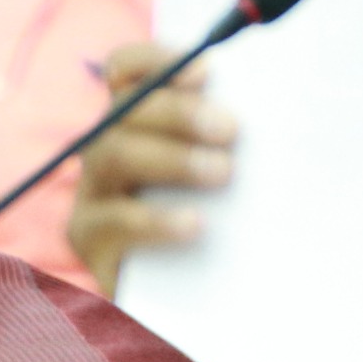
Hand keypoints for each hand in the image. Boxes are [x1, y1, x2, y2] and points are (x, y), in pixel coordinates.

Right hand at [59, 40, 232, 295]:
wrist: (192, 301)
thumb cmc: (217, 225)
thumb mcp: (224, 171)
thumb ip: (228, 136)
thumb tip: (272, 100)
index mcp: (136, 121)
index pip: (125, 70)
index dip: (156, 60)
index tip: (206, 71)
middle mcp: (106, 149)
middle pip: (122, 110)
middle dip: (178, 112)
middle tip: (231, 130)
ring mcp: (93, 194)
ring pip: (112, 156)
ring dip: (171, 158)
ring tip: (223, 173)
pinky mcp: (90, 240)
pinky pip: (113, 221)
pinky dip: (156, 220)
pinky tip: (196, 225)